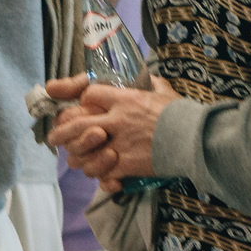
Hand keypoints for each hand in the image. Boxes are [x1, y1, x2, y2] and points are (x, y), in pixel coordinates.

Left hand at [47, 81, 177, 186]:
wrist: (196, 139)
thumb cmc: (182, 113)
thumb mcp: (163, 89)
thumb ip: (149, 83)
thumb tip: (145, 77)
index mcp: (125, 98)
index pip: (89, 95)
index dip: (81, 102)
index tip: (80, 108)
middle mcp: (117, 120)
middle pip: (77, 123)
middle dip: (62, 131)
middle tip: (54, 138)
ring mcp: (120, 143)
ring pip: (84, 151)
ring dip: (78, 157)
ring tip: (74, 160)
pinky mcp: (127, 164)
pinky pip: (101, 172)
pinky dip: (98, 174)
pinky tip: (98, 174)